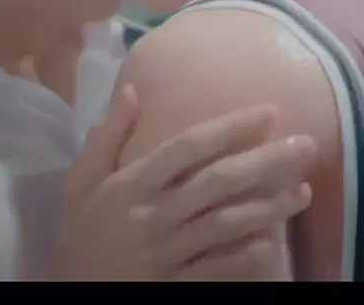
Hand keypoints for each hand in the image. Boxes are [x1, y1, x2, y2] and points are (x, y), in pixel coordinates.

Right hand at [51, 88, 314, 280]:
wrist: (70, 291)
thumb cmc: (80, 230)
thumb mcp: (81, 178)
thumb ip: (107, 135)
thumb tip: (132, 89)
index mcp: (132, 182)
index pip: (188, 147)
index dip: (230, 128)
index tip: (268, 112)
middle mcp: (153, 213)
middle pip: (217, 182)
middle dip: (265, 162)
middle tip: (305, 146)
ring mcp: (166, 251)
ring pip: (225, 224)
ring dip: (267, 207)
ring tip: (302, 191)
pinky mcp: (174, 284)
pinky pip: (216, 269)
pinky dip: (245, 258)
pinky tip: (273, 242)